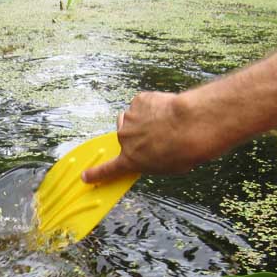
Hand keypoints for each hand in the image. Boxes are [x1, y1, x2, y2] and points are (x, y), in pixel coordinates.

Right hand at [82, 91, 209, 182]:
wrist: (191, 125)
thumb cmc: (184, 150)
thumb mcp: (167, 167)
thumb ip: (152, 160)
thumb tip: (153, 153)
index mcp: (130, 160)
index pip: (108, 170)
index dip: (96, 173)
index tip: (85, 176)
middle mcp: (125, 139)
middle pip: (123, 135)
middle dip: (135, 134)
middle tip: (154, 134)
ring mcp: (130, 119)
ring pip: (131, 117)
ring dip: (142, 119)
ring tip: (163, 120)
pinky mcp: (139, 101)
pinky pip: (142, 102)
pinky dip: (152, 105)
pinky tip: (165, 108)